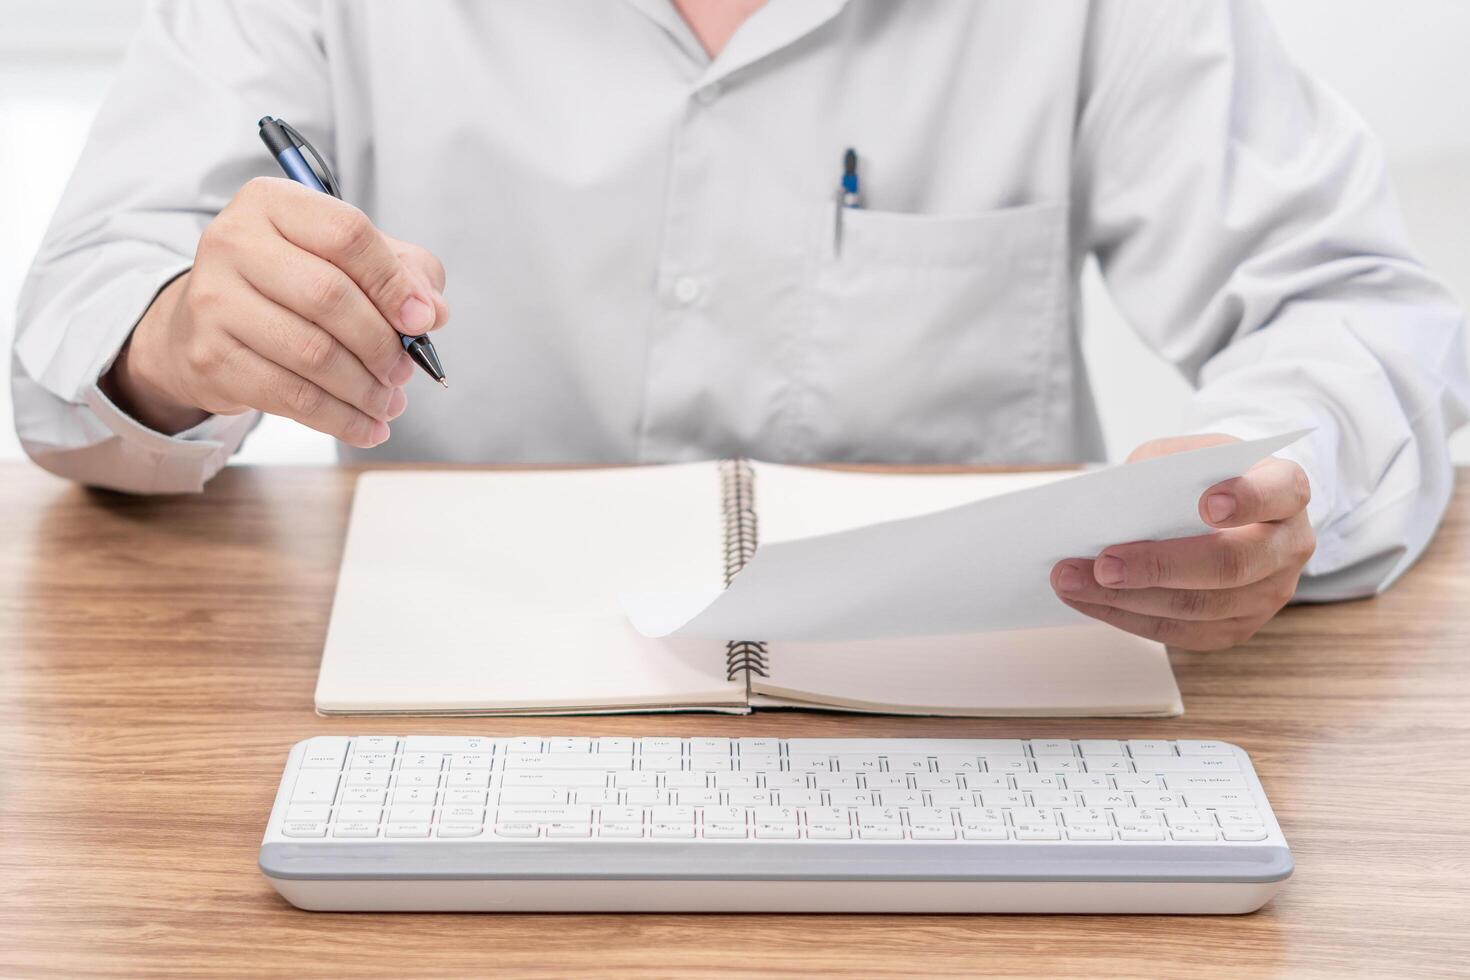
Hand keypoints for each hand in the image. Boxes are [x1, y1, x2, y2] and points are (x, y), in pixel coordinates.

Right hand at [102, 177, 449, 446]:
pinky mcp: (210, 357)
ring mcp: (214, 300)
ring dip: (365, 389)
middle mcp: (234, 242)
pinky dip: (340, 419)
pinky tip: (367, 427)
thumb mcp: (347, 258)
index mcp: (273, 202)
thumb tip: (432, 312)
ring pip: (312, 353)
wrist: (205, 323)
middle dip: (381, 344)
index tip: (422, 321)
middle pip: (329, 297)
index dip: (392, 282)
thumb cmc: (291, 283)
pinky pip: (290, 397)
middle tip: (404, 373)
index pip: (346, 234)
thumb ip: (402, 271)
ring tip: (389, 402)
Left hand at [1049, 434, 1314, 650]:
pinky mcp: (1239, 627)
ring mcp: (1270, 593)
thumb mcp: (1189, 454)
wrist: (1233, 510)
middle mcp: (1289, 545)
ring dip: (1128, 599)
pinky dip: (1129, 618)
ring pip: (1201, 607)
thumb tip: (1111, 510)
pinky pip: (1182, 633)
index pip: (1279, 492)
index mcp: (1286, 490)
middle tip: (1104, 563)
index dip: (1246, 499)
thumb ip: (1160, 469)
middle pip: (1232, 563)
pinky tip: (1090, 601)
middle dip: (1159, 566)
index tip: (1206, 504)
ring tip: (1072, 582)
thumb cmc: (1206, 477)